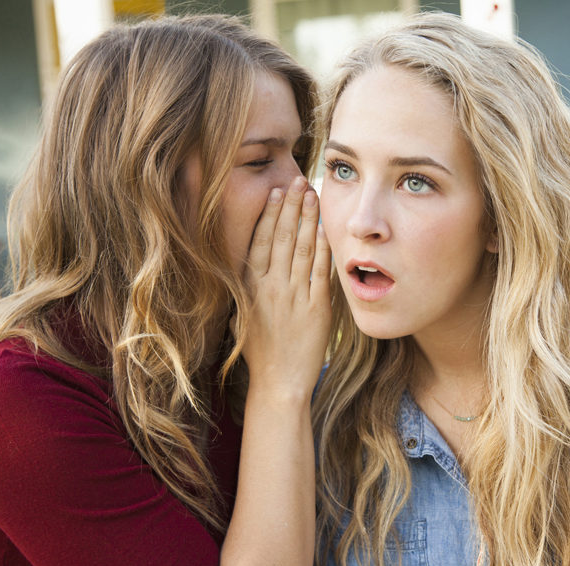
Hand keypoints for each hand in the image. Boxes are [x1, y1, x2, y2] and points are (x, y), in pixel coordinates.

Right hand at [241, 176, 330, 400]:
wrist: (280, 382)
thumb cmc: (261, 351)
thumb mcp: (244, 315)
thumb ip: (250, 286)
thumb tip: (254, 258)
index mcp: (250, 287)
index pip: (259, 241)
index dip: (268, 213)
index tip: (276, 191)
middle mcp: (270, 288)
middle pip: (280, 237)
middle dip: (290, 206)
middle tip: (297, 179)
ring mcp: (294, 297)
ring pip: (300, 249)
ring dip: (307, 219)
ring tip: (312, 194)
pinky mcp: (316, 309)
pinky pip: (320, 272)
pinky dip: (322, 248)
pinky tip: (325, 229)